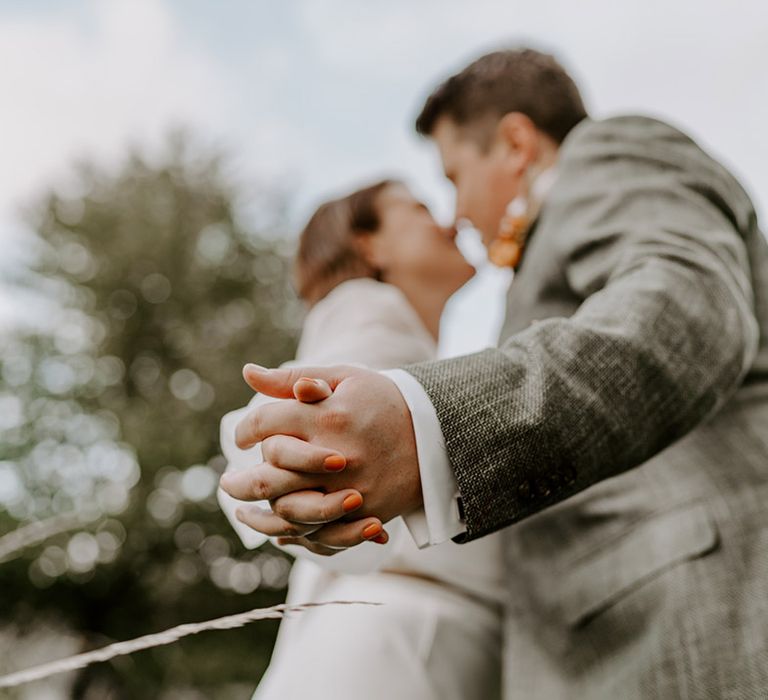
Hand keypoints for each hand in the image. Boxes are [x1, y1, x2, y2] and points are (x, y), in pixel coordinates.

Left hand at [218, 363, 421, 550]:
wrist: (435, 434)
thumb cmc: (383, 400)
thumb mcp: (344, 378)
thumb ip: (293, 378)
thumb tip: (247, 372)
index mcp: (327, 416)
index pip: (265, 423)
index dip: (245, 429)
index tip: (239, 437)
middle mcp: (335, 455)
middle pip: (268, 475)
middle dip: (239, 481)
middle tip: (226, 483)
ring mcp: (349, 489)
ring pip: (287, 511)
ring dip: (256, 514)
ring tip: (241, 509)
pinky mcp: (363, 513)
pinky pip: (317, 532)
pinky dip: (290, 534)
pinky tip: (273, 529)